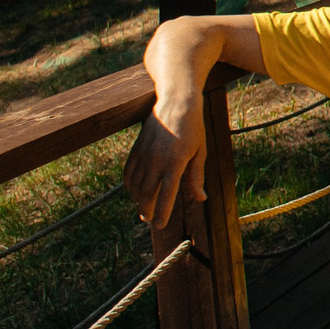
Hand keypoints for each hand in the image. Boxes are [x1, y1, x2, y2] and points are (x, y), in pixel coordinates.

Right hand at [125, 93, 207, 227]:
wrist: (176, 103)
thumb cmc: (193, 128)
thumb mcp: (200, 152)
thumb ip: (196, 176)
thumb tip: (200, 198)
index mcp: (176, 162)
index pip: (167, 194)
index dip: (162, 212)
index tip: (160, 225)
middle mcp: (157, 160)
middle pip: (147, 192)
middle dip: (147, 209)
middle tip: (149, 219)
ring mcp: (144, 154)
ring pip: (135, 184)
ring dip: (138, 198)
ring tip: (143, 207)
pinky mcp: (136, 148)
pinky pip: (128, 172)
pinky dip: (129, 184)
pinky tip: (135, 190)